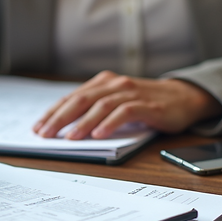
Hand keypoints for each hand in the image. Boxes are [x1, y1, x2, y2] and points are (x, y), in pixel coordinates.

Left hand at [32, 71, 221, 139]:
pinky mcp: (147, 105)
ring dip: (83, 122)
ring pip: (101, 105)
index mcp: (103, 83)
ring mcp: (131, 93)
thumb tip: (66, 128)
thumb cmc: (146, 103)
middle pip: (82, 100)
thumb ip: (95, 110)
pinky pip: (125, 112)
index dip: (53, 112)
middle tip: (45, 134)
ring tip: (70, 138)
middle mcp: (115, 84)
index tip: (38, 127)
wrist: (183, 98)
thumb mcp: (117, 103)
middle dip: (60, 117)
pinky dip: (110, 123)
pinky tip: (99, 134)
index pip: (72, 97)